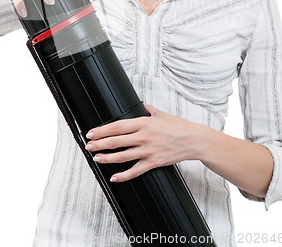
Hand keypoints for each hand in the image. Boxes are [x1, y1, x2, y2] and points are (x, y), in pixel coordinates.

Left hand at [85, 105, 211, 181]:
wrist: (194, 140)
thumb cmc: (179, 126)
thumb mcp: (162, 114)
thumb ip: (149, 109)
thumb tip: (142, 104)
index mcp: (144, 123)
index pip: (117, 126)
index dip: (102, 130)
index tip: (91, 132)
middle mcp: (143, 136)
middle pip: (116, 141)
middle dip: (99, 143)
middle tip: (88, 145)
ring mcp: (148, 151)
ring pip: (122, 156)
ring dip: (107, 158)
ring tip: (96, 158)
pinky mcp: (154, 162)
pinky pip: (135, 171)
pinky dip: (123, 175)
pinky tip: (114, 177)